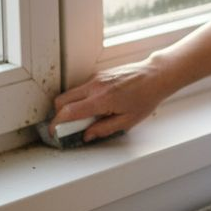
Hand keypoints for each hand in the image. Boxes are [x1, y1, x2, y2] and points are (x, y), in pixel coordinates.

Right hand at [52, 57, 177, 142]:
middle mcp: (95, 86)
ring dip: (71, 106)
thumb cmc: (146, 97)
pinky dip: (81, 98)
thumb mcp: (127, 121)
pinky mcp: (99, 75)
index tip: (54, 132)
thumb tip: (87, 135)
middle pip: (62, 100)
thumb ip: (104, 129)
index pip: (68, 112)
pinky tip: (96, 107)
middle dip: (59, 115)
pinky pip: (82, 88)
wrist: (156, 76)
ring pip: (71, 93)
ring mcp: (96, 78)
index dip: (57, 124)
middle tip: (68, 127)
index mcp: (101, 99)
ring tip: (87, 118)